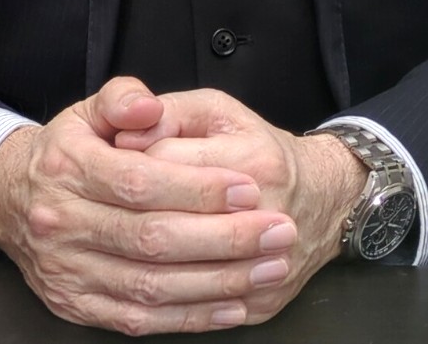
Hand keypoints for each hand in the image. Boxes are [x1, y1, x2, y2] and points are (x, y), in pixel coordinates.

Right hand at [0, 77, 302, 334]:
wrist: (9, 200)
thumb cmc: (64, 154)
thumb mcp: (87, 111)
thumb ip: (122, 98)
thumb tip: (147, 106)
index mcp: (67, 169)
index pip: (140, 182)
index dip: (198, 188)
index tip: (248, 188)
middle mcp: (62, 223)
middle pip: (152, 238)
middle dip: (224, 238)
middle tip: (277, 231)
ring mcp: (67, 270)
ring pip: (150, 285)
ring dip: (217, 281)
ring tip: (267, 266)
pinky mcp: (75, 305)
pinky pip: (138, 319)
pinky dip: (189, 316)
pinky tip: (230, 304)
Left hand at [114, 89, 369, 321]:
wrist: (324, 198)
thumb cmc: (259, 148)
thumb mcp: (217, 111)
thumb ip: (168, 114)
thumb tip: (123, 140)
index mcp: (253, 160)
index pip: (162, 167)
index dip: (125, 168)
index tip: (111, 168)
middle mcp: (267, 216)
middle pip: (165, 232)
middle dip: (122, 224)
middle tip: (103, 214)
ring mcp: (268, 266)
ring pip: (179, 282)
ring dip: (132, 270)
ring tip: (111, 253)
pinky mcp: (264, 302)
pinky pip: (201, 316)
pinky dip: (163, 308)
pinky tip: (143, 288)